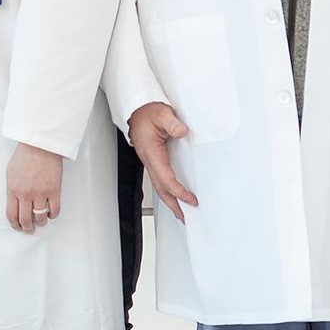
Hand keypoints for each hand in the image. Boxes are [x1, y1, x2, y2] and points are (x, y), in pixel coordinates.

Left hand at [5, 142, 63, 234]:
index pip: (11, 215)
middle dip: (27, 228)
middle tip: (30, 229)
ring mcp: (40, 193)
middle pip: (25, 220)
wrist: (40, 145)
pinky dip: (53, 215)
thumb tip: (14, 203)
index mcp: (13, 190)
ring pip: (40, 217)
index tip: (18, 227)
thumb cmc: (25, 156)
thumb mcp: (10, 173)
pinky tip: (51, 213)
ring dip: (41, 222)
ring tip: (41, 221)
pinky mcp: (54, 190)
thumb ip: (12, 189)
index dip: (15, 225)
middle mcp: (26, 194)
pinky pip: (55, 210)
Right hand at [129, 101, 197, 221]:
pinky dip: (168, 191)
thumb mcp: (162, 114)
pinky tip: (175, 195)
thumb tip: (181, 132)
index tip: (191, 199)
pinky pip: (160, 180)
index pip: (166, 178)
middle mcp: (150, 160)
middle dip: (173, 205)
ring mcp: (151, 162)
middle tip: (185, 217)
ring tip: (181, 213)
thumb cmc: (147, 113)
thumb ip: (172, 123)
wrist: (137, 111)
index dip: (178, 191)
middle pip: (161, 189)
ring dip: (170, 201)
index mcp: (151, 153)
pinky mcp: (154, 160)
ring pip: (159, 187)